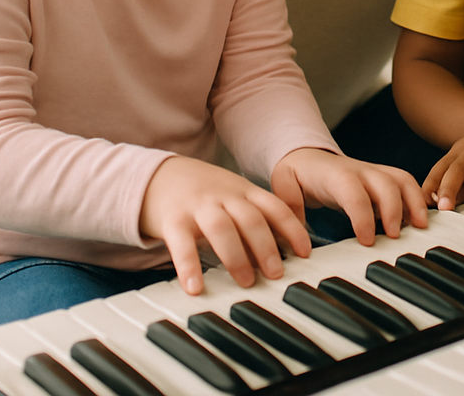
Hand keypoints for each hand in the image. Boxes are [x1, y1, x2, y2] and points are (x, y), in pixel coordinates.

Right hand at [140, 156, 311, 295]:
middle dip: (266, 246)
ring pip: (221, 228)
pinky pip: (181, 243)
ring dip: (236, 256)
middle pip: (250, 218)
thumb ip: (253, 219)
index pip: (274, 207)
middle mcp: (224, 196)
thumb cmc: (203, 194)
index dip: (292, 229)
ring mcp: (198, 206)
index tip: (304, 253)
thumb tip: (278, 255)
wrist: (159, 176)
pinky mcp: (172, 219)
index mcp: (243, 191)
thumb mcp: (232, 197)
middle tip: (276, 274)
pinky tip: (195, 287)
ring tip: (246, 282)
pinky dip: (189, 266)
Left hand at [270, 148, 428, 244]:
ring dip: (414, 202)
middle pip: (386, 182)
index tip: (367, 241)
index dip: (363, 215)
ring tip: (421, 228)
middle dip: (395, 209)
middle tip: (395, 238)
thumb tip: (299, 244)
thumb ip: (289, 210)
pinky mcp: (384, 179)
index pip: (353, 191)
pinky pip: (407, 184)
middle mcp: (360, 171)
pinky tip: (420, 222)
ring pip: (402, 179)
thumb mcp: (283, 186)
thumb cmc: (297, 174)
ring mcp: (375, 173)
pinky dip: (418, 200)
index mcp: (335, 174)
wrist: (308, 156)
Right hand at [423, 110, 463, 213]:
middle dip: (449, 187)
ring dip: (433, 186)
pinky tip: (420, 200)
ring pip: (442, 167)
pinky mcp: (448, 157)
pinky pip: (435, 170)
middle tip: (444, 209)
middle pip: (458, 167)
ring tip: (425, 206)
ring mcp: (458, 151)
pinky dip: (427, 184)